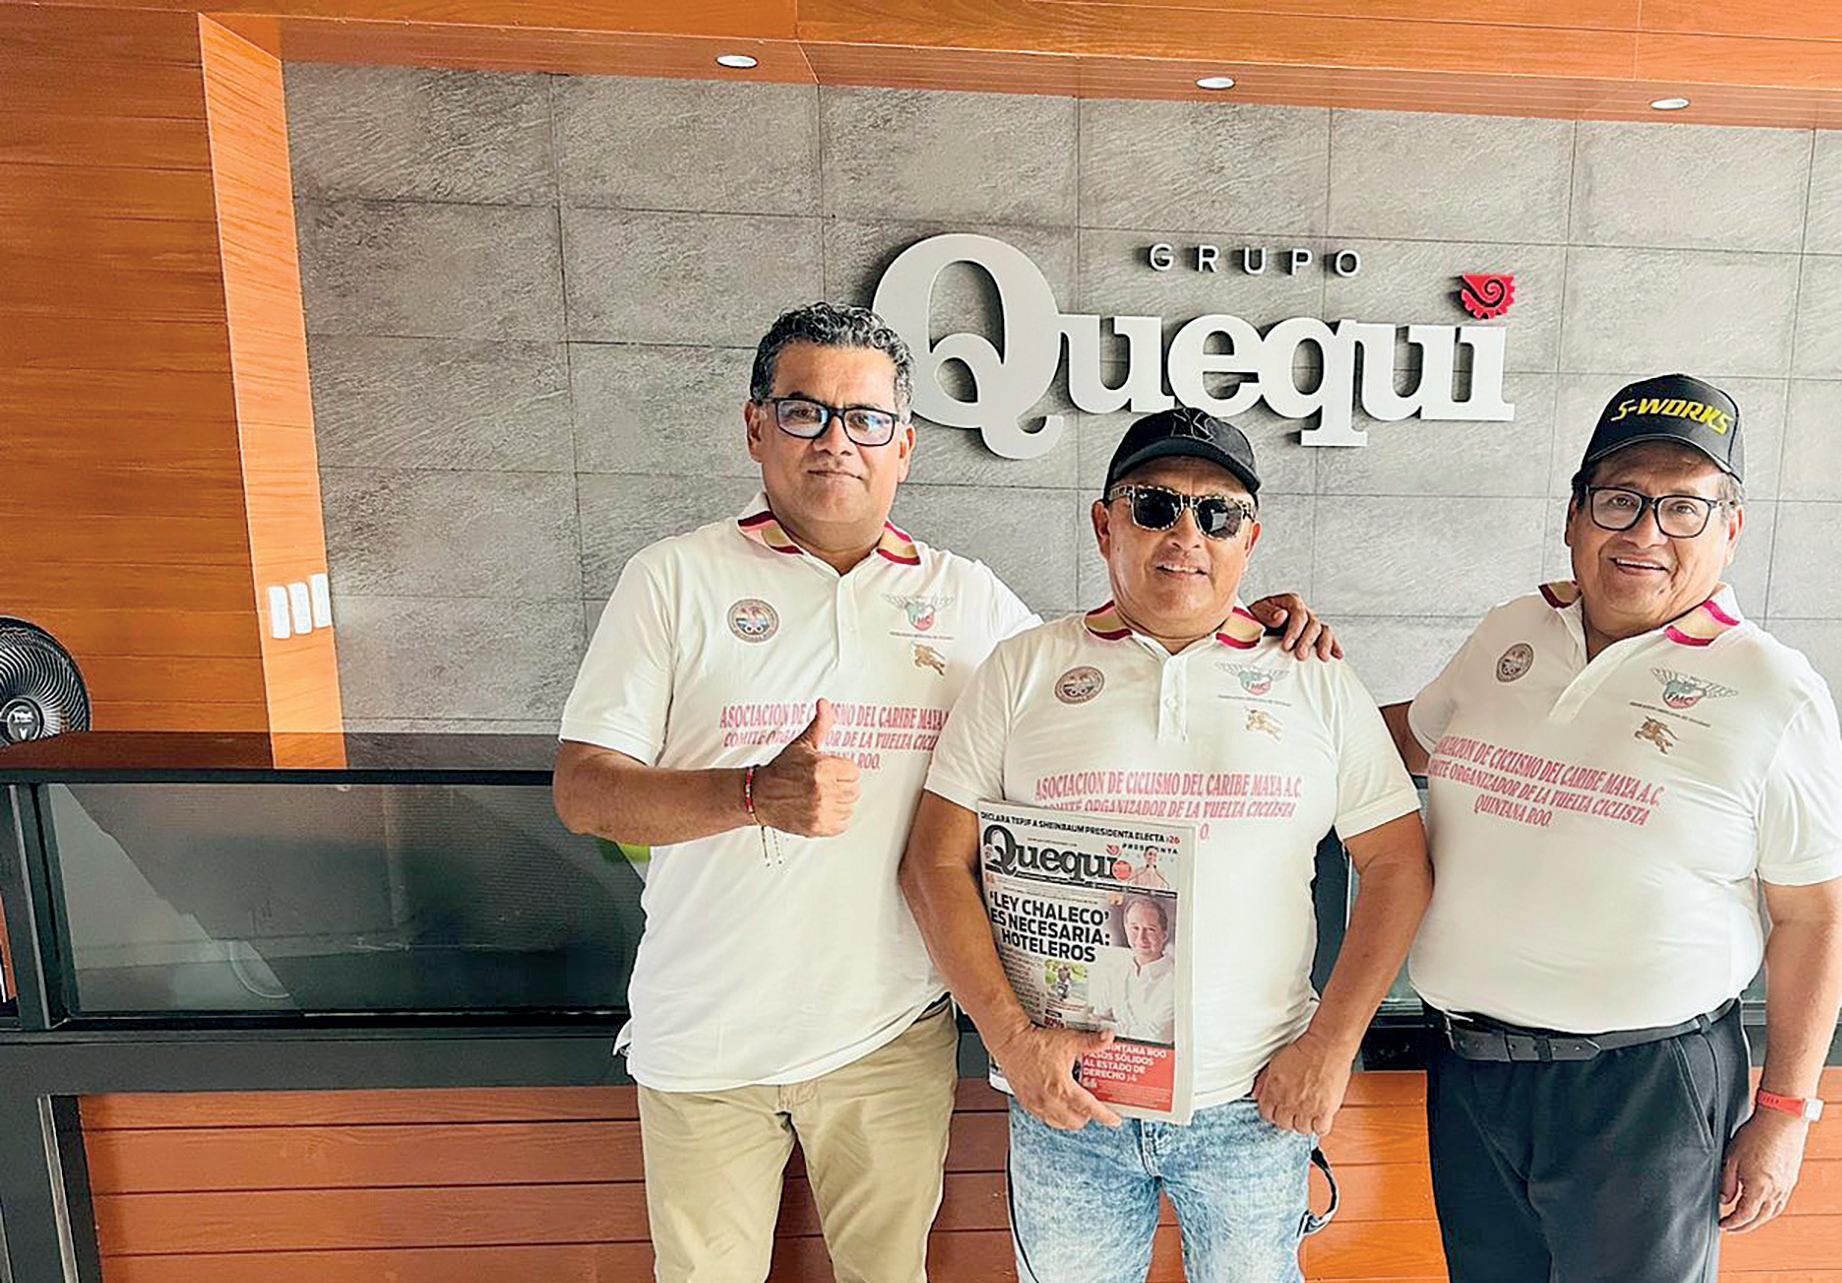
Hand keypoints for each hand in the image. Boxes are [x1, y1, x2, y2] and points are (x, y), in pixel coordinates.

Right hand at [750, 699, 859, 836]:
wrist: (759, 795)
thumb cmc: (781, 770)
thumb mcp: (802, 744)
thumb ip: (820, 724)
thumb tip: (825, 705)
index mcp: (822, 767)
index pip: (854, 771)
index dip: (844, 770)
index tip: (833, 771)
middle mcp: (822, 790)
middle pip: (854, 789)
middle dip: (842, 785)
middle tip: (827, 783)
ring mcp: (820, 810)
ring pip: (850, 807)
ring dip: (840, 802)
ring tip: (825, 796)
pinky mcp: (818, 827)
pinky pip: (843, 824)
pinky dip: (837, 818)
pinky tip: (824, 809)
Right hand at [991, 1023, 1122, 1130]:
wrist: (1010, 1042)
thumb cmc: (1034, 1043)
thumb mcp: (1068, 1041)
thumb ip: (1090, 1042)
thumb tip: (1107, 1039)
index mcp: (1061, 1088)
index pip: (1089, 1108)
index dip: (1105, 1116)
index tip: (1114, 1120)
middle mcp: (1049, 1100)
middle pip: (1076, 1122)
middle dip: (1087, 1117)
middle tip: (1093, 1106)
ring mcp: (1036, 1104)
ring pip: (1060, 1124)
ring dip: (1071, 1119)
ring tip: (1076, 1107)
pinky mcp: (1027, 1103)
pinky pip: (1045, 1119)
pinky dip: (1056, 1116)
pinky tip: (1058, 1105)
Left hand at [1248, 594, 1340, 660]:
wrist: (1253, 629)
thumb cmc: (1255, 620)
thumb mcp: (1256, 614)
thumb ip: (1267, 613)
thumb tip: (1282, 615)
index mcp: (1289, 602)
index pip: (1298, 613)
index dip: (1294, 629)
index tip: (1287, 645)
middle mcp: (1303, 611)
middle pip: (1312, 623)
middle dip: (1307, 641)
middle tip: (1300, 655)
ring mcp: (1310, 623)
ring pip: (1323, 630)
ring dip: (1324, 644)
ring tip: (1322, 657)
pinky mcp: (1313, 635)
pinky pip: (1327, 637)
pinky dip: (1334, 646)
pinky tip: (1338, 655)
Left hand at [1252, 1029, 1353, 1135]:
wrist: (1326, 1046)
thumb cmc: (1303, 1051)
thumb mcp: (1276, 1063)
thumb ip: (1263, 1081)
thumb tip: (1255, 1095)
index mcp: (1274, 1090)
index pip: (1266, 1114)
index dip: (1273, 1113)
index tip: (1279, 1110)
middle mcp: (1289, 1101)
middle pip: (1283, 1124)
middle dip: (1287, 1119)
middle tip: (1294, 1112)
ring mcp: (1307, 1108)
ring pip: (1301, 1129)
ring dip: (1303, 1123)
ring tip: (1307, 1114)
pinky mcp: (1325, 1110)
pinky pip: (1320, 1130)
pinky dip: (1319, 1127)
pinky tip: (1320, 1118)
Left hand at [1721, 1107, 1807, 1231]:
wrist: (1781, 1122)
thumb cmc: (1754, 1136)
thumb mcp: (1731, 1158)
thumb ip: (1727, 1183)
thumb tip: (1724, 1200)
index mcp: (1759, 1188)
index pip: (1745, 1215)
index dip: (1732, 1223)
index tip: (1722, 1224)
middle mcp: (1775, 1191)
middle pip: (1760, 1218)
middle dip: (1744, 1226)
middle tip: (1731, 1228)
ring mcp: (1786, 1186)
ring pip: (1772, 1212)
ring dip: (1757, 1220)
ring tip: (1744, 1220)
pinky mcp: (1790, 1180)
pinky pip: (1780, 1202)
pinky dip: (1768, 1210)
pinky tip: (1760, 1206)